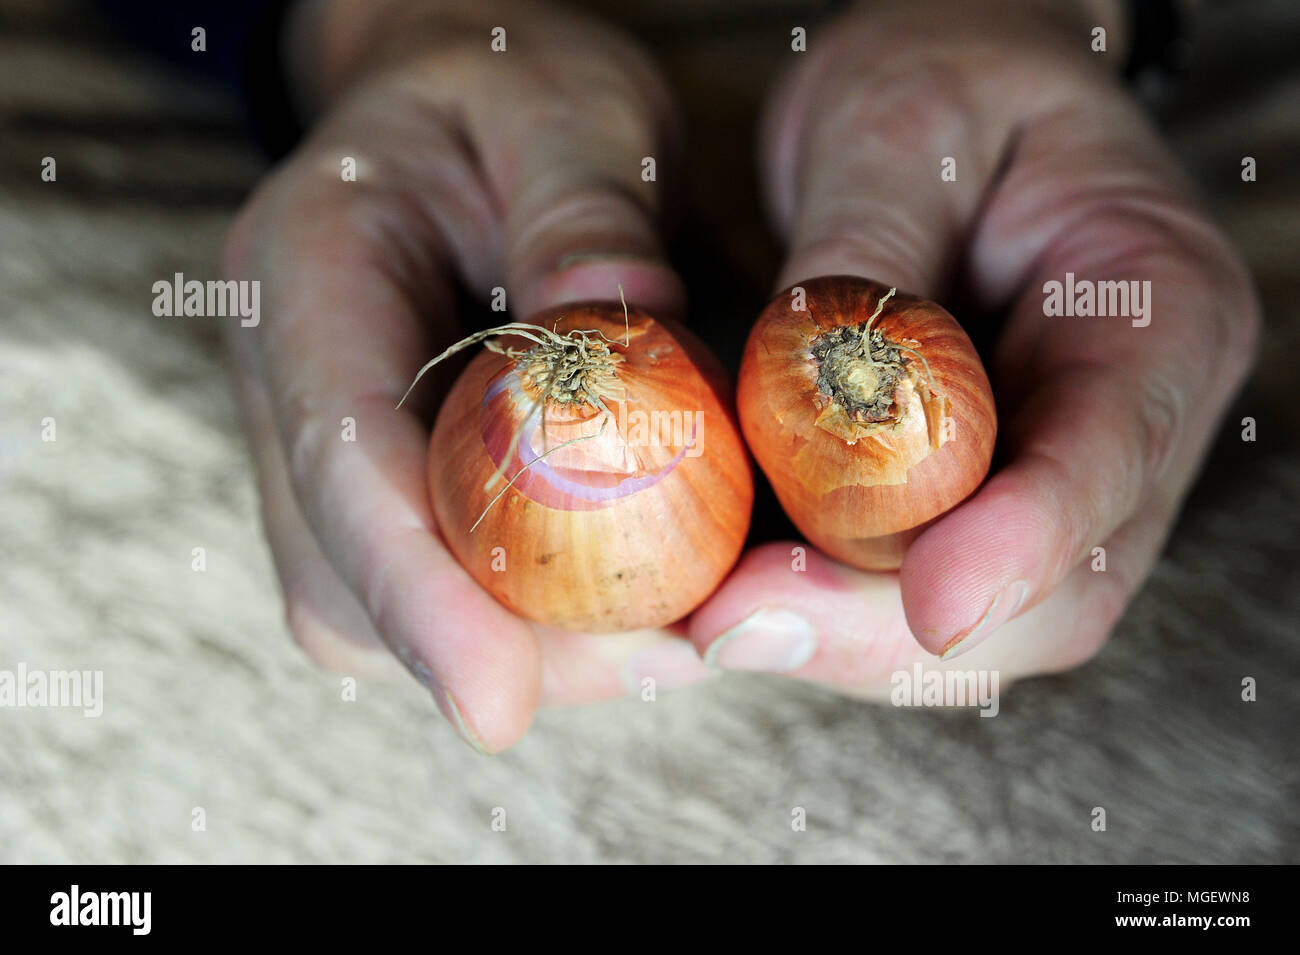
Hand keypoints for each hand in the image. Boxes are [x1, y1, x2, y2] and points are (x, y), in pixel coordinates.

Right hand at [222, 0, 707, 751]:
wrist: (460, 97)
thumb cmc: (510, 89)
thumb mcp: (566, 108)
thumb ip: (585, 209)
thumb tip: (618, 333)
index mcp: (309, 267)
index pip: (340, 456)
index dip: (414, 595)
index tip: (497, 706)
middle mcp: (292, 373)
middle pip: (344, 574)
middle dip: (486, 645)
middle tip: (659, 658)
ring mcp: (322, 436)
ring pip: (372, 607)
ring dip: (514, 648)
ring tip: (663, 635)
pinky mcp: (378, 474)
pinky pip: (427, 583)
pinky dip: (522, 618)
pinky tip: (626, 596)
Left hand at [687, 0, 1259, 693]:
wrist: (947, 101)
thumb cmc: (946, 81)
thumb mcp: (900, 126)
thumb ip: (868, 259)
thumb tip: (806, 395)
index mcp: (1160, 307)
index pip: (1113, 455)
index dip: (1027, 545)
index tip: (929, 605)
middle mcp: (1131, 421)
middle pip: (1056, 589)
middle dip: (895, 626)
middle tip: (739, 620)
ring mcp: (1060, 478)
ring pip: (986, 623)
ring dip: (848, 638)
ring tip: (717, 613)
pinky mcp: (980, 504)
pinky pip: (918, 593)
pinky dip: (829, 611)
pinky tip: (735, 591)